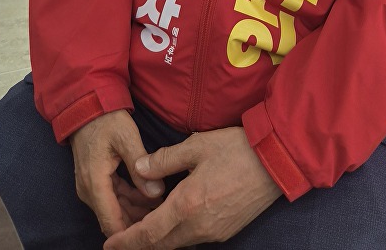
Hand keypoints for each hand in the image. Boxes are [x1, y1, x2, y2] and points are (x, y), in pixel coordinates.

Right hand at [70, 111, 164, 237]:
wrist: (87, 106)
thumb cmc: (107, 119)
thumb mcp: (126, 138)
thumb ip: (140, 166)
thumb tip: (157, 192)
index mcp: (94, 183)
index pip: (111, 221)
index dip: (130, 234)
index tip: (151, 235)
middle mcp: (88, 190)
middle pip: (113, 219)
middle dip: (137, 223)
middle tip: (164, 217)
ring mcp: (90, 186)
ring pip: (114, 210)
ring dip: (136, 211)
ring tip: (162, 206)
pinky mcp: (94, 181)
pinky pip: (112, 198)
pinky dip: (130, 200)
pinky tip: (149, 197)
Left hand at [103, 126, 280, 248]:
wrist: (276, 161)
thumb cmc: (235, 149)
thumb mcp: (196, 146)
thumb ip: (163, 160)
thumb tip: (139, 169)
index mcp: (187, 205)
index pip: (148, 234)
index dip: (126, 241)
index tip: (109, 244)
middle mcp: (199, 226)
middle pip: (160, 245)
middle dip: (138, 243)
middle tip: (120, 236)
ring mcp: (214, 232)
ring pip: (177, 243)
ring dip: (157, 237)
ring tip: (143, 222)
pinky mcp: (226, 231)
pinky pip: (192, 238)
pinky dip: (176, 233)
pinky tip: (171, 217)